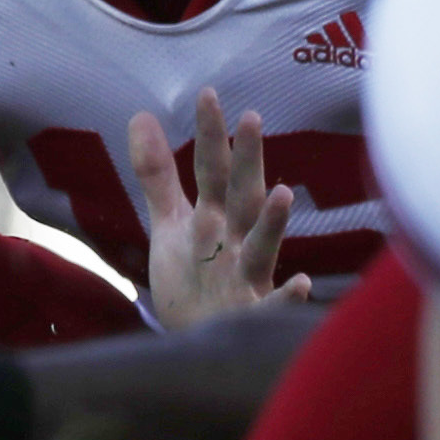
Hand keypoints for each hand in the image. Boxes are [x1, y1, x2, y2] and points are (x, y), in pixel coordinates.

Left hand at [129, 89, 297, 332]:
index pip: (211, 170)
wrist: (198, 345)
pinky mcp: (252, 318)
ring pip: (262, 248)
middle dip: (247, 162)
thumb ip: (158, 173)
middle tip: (252, 118)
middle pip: (242, 198)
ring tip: (282, 192)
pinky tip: (300, 284)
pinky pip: (273, 308)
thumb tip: (140, 115)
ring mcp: (247, 280)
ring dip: (273, 223)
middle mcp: (235, 242)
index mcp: (214, 218)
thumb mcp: (170, 223)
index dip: (209, 135)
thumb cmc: (192, 279)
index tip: (208, 93)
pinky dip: (286, 298)